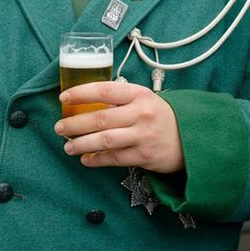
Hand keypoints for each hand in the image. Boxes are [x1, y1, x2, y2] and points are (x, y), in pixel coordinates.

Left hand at [56, 82, 183, 173]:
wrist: (190, 138)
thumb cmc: (160, 117)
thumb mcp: (144, 100)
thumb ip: (119, 100)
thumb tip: (84, 104)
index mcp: (139, 94)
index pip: (104, 91)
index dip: (81, 93)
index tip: (64, 98)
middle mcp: (141, 114)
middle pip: (100, 118)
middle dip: (74, 124)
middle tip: (59, 128)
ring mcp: (143, 136)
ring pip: (104, 140)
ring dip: (81, 144)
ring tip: (68, 146)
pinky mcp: (144, 156)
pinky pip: (114, 158)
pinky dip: (96, 160)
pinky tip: (86, 159)